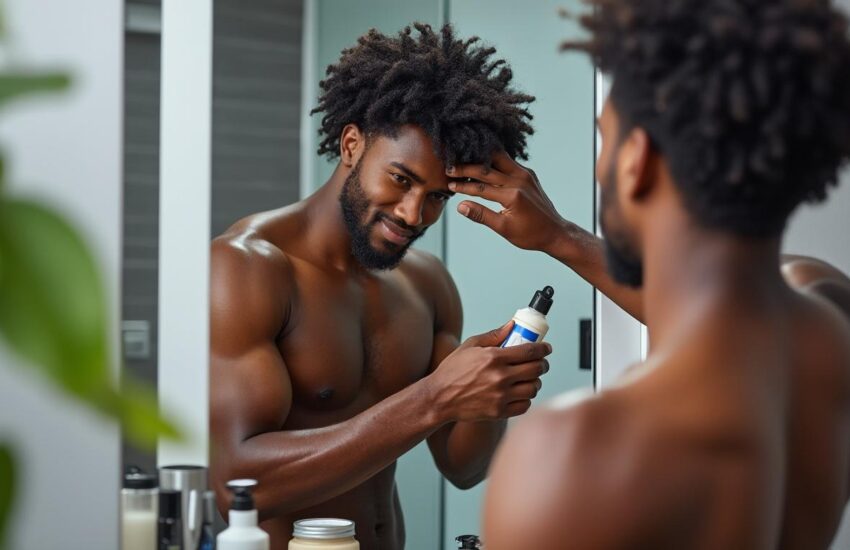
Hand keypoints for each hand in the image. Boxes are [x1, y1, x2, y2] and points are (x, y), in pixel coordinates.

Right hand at [429, 322, 551, 421]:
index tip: (546, 348)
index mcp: (494, 357)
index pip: (530, 351)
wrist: (439, 398)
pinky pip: (525, 405)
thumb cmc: (453, 370)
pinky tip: (520, 393)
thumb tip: (513, 325)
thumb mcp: (470, 346)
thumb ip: (494, 335)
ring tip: (529, 379)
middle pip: (536, 369)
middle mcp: (500, 377)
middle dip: (543, 364)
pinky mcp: (499, 412)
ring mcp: (501, 396)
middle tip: (541, 363)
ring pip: (533, 388)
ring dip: (535, 382)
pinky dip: (526, 398)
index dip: (543, 349)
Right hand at [447, 151, 566, 253]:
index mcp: (513, 195)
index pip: (481, 187)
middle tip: (450, 168)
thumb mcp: (504, 229)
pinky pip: (508, 162)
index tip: (449, 183)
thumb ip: (481, 215)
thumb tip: (461, 206)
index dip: (463, 186)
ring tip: (464, 159)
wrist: (555, 231)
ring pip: (498, 159)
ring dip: (480, 159)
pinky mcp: (529, 174)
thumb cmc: (530, 234)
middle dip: (466, 168)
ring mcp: (526, 175)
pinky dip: (493, 161)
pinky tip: (482, 163)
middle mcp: (520, 180)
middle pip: (487, 169)